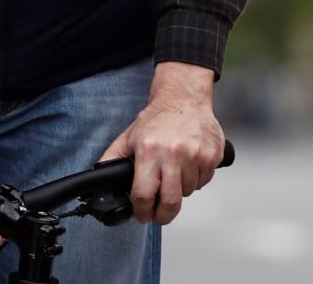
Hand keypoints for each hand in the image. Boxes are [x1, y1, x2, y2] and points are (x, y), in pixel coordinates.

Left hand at [98, 61, 223, 224]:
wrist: (184, 98)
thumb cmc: (157, 118)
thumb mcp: (128, 138)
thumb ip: (112, 159)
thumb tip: (99, 178)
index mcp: (149, 151)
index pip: (144, 195)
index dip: (142, 211)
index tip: (142, 215)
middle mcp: (174, 154)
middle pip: (170, 202)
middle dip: (163, 215)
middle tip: (159, 214)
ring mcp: (196, 154)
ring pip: (188, 191)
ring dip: (180, 190)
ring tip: (174, 175)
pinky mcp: (213, 154)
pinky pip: (204, 181)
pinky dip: (196, 180)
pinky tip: (189, 167)